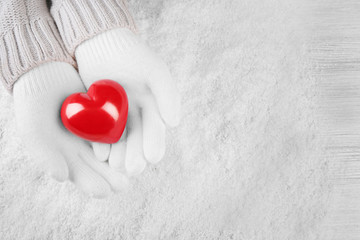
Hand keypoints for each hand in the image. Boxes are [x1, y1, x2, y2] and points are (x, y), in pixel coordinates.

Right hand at [13, 62, 128, 196]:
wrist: (44, 73)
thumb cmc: (34, 106)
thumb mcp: (35, 131)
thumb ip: (45, 155)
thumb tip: (61, 177)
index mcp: (67, 156)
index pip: (81, 175)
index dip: (91, 184)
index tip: (103, 191)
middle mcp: (84, 147)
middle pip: (100, 166)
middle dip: (112, 176)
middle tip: (123, 185)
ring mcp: (97, 131)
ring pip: (112, 149)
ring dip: (122, 159)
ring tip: (134, 168)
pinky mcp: (107, 114)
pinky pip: (117, 126)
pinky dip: (124, 135)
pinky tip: (134, 141)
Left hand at [75, 28, 180, 174]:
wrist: (101, 43)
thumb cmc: (133, 56)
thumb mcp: (155, 71)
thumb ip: (168, 94)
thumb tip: (174, 123)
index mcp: (153, 110)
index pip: (155, 132)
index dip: (155, 145)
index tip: (153, 157)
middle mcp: (135, 118)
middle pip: (137, 142)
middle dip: (135, 156)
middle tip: (131, 169)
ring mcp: (115, 119)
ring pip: (118, 143)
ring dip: (118, 155)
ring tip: (116, 165)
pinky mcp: (96, 117)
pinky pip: (98, 135)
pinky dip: (99, 144)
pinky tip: (100, 152)